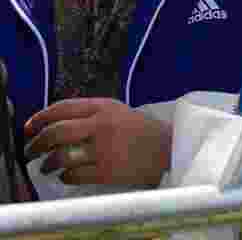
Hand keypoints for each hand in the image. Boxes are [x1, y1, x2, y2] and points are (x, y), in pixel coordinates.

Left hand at [23, 98, 170, 186]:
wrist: (170, 149)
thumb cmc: (144, 131)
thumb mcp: (119, 111)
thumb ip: (92, 113)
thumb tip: (57, 123)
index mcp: (105, 107)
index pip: (62, 108)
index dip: (40, 118)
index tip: (29, 127)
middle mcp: (102, 125)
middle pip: (56, 132)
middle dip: (36, 144)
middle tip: (30, 151)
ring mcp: (105, 149)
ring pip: (61, 156)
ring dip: (48, 164)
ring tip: (46, 167)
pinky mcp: (108, 171)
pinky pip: (73, 175)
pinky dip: (64, 177)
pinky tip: (65, 175)